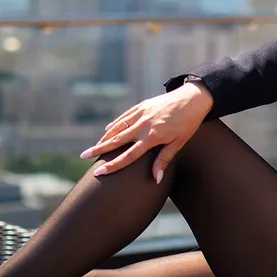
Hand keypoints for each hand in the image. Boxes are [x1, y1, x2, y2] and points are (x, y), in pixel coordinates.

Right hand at [79, 82, 213, 182]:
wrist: (193, 98)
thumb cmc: (188, 124)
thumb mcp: (179, 143)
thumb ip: (164, 160)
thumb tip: (155, 179)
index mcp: (152, 137)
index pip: (128, 155)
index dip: (113, 165)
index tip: (99, 172)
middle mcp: (143, 126)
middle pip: (117, 140)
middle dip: (99, 149)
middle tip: (83, 156)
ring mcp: (141, 114)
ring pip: (118, 127)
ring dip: (105, 137)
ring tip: (93, 147)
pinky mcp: (142, 106)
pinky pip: (124, 117)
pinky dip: (115, 124)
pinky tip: (107, 130)